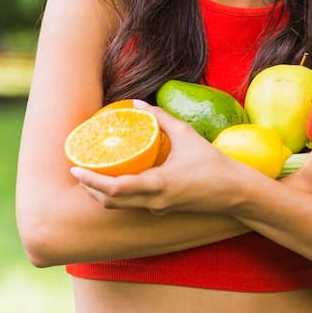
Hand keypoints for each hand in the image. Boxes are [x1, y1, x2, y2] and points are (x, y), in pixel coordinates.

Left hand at [69, 102, 266, 215]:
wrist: (236, 192)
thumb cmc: (214, 164)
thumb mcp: (186, 134)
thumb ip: (160, 117)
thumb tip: (137, 103)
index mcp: (158, 184)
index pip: (115, 189)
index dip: (91, 180)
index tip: (75, 169)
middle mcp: (154, 201)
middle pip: (109, 202)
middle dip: (89, 187)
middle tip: (77, 169)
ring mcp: (157, 208)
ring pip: (118, 207)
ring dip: (100, 193)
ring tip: (90, 173)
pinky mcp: (162, 209)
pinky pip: (131, 205)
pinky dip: (116, 194)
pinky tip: (114, 178)